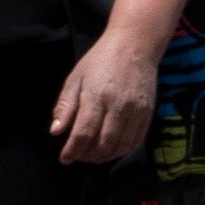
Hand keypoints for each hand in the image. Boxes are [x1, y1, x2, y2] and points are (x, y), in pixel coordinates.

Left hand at [52, 33, 159, 169]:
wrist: (135, 46)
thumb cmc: (100, 61)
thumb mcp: (76, 78)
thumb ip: (65, 106)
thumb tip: (56, 131)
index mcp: (97, 96)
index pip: (83, 133)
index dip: (72, 151)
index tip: (64, 158)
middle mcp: (119, 106)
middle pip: (103, 144)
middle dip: (87, 156)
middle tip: (78, 156)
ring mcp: (136, 110)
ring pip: (120, 146)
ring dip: (104, 156)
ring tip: (92, 155)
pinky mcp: (148, 112)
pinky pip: (135, 141)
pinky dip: (121, 150)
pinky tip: (110, 148)